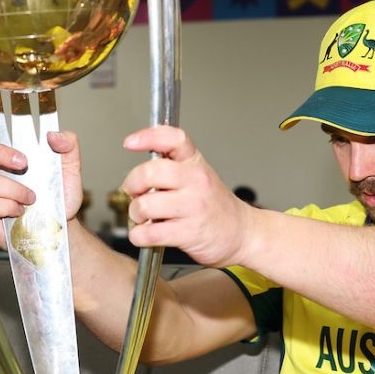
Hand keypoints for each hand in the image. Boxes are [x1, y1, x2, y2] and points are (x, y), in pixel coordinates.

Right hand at [0, 101, 84, 248]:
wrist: (61, 228)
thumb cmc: (60, 198)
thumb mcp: (70, 170)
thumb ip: (68, 147)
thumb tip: (54, 135)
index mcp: (8, 155)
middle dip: (1, 154)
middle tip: (24, 164)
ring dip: (14, 191)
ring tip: (32, 199)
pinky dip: (7, 208)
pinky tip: (20, 212)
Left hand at [121, 125, 252, 267]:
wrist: (243, 234)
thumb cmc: (216, 207)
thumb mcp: (200, 176)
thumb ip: (173, 167)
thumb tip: (138, 171)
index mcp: (196, 163)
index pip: (172, 138)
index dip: (147, 137)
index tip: (131, 143)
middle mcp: (196, 181)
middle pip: (149, 173)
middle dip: (131, 185)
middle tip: (135, 193)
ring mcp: (193, 207)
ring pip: (144, 205)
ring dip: (136, 215)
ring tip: (145, 218)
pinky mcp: (188, 232)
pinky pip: (148, 233)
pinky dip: (139, 236)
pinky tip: (147, 234)